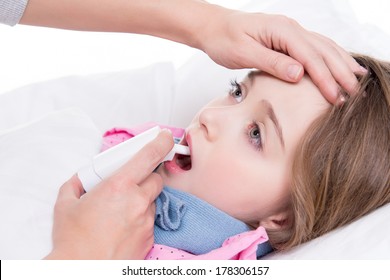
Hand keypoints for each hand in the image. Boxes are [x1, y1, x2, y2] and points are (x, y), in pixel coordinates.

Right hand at [44, 130, 173, 259]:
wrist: (82, 270)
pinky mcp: (149, 238)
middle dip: (148, 176)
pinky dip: (141, 218)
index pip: (149, 156)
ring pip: (153, 201)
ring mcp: (146, 221)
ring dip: (143, 199)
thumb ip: (76, 185)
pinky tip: (123, 226)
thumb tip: (80, 180)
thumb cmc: (73, 241)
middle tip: (132, 182)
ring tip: (121, 210)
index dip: (161, 143)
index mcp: (119, 187)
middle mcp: (137, 202)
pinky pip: (150, 220)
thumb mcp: (65, 204)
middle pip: (157, 179)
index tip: (165, 138)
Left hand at [198, 10, 365, 103]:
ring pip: (323, 46)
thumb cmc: (224, 39)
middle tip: (354, 92)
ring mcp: (290, 31)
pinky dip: (329, 56)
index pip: (310, 56)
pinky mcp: (287, 38)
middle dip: (340, 72)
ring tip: (357, 79)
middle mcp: (290, 28)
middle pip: (323, 50)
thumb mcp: (244, 53)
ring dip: (340, 63)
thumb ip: (271, 62)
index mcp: (281, 30)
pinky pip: (314, 46)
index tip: (335, 96)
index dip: (325, 77)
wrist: (213, 27)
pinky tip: (338, 64)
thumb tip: (298, 73)